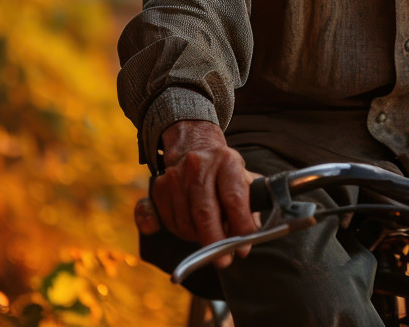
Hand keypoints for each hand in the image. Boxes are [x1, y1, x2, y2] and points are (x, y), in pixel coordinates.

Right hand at [147, 120, 259, 267]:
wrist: (193, 146)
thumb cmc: (224, 171)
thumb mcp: (244, 178)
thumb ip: (250, 206)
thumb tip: (250, 237)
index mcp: (226, 162)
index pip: (234, 198)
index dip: (240, 226)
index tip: (244, 248)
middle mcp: (198, 167)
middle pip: (205, 212)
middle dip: (215, 242)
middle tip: (224, 261)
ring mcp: (175, 177)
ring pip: (183, 221)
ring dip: (197, 238)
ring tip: (209, 238)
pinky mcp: (159, 188)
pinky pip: (163, 220)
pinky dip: (173, 231)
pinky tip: (185, 233)